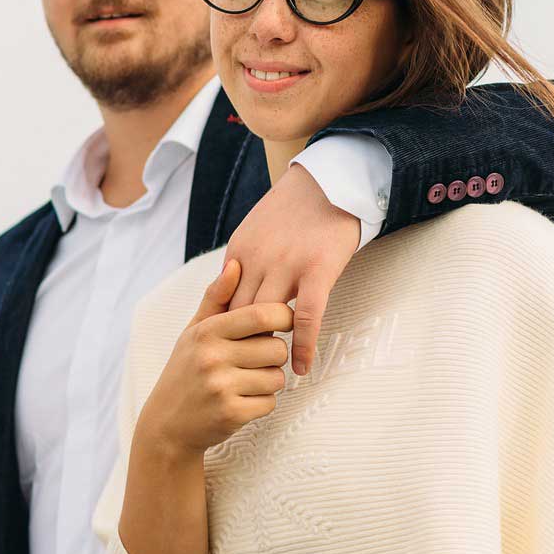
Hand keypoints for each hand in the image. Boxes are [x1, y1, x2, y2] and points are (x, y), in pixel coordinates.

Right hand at [137, 259, 292, 456]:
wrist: (167, 424)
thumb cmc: (185, 371)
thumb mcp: (194, 331)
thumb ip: (217, 298)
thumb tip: (235, 263)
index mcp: (207, 331)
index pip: (262, 314)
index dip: (284, 316)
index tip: (284, 322)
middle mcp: (213, 357)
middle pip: (276, 348)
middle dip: (274, 354)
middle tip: (258, 359)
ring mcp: (221, 386)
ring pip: (277, 377)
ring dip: (269, 381)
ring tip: (246, 381)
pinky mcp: (231, 413)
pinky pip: (270, 403)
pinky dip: (262, 403)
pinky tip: (241, 400)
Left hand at [224, 163, 360, 375]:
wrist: (330, 180)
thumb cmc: (294, 207)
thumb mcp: (255, 229)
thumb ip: (242, 261)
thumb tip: (232, 292)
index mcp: (239, 252)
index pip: (223, 303)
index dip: (226, 331)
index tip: (229, 351)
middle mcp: (257, 261)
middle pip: (239, 316)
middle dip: (240, 344)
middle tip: (246, 370)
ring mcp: (287, 267)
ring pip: (267, 319)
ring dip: (268, 349)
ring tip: (271, 372)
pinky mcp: (317, 271)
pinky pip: (306, 319)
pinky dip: (303, 347)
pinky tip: (303, 368)